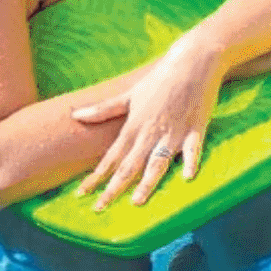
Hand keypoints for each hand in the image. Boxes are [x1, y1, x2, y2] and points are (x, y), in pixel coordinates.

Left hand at [73, 37, 225, 207]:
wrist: (192, 62)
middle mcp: (151, 132)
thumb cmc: (160, 79)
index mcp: (134, 126)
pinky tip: (187, 178)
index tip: (82, 195)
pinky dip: (190, 162)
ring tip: (137, 202)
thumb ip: (104, 109)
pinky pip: (193, 149)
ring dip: (146, 183)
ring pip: (157, 163)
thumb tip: (75, 115)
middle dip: (114, 189)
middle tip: (100, 209)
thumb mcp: (129, 94)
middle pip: (129, 166)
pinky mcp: (195, 129)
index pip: (110, 157)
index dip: (96, 177)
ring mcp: (174, 132)